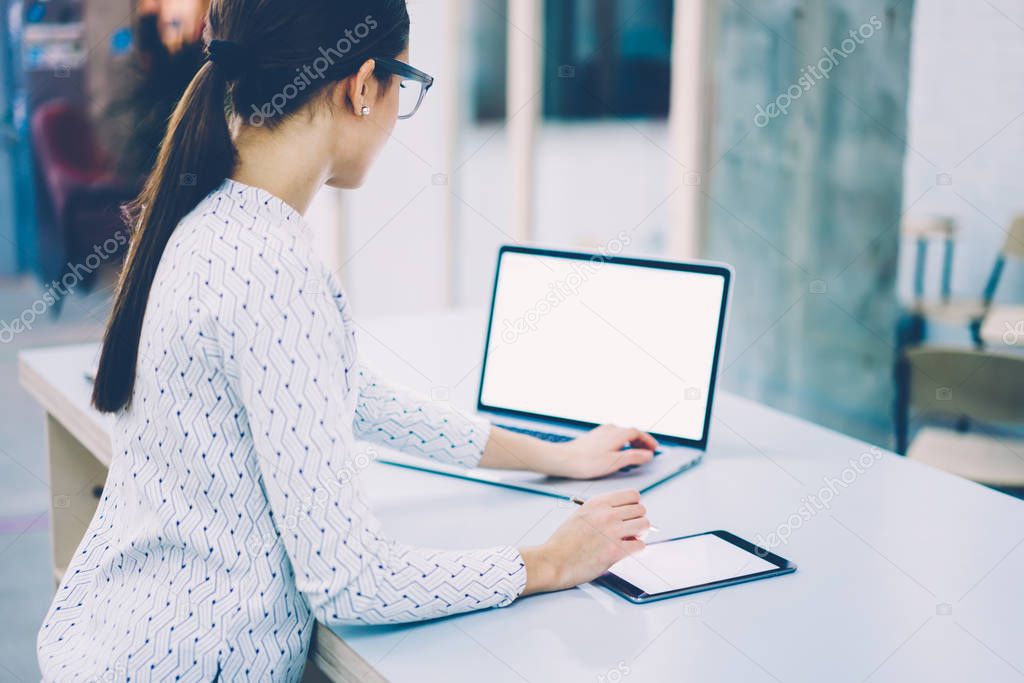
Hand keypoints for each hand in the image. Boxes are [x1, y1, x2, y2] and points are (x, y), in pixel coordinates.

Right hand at [520, 489, 648, 594]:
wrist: (553, 561)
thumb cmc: (564, 541)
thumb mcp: (581, 514)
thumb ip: (602, 511)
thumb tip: (624, 513)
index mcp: (597, 503)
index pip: (632, 495)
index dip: (634, 505)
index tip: (630, 514)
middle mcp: (606, 514)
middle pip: (641, 509)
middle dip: (638, 519)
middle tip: (631, 529)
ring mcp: (612, 532)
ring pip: (644, 525)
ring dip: (640, 533)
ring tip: (630, 539)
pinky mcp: (615, 551)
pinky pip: (640, 545)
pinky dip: (636, 548)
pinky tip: (626, 550)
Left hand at [546, 424, 657, 479]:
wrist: (564, 459)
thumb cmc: (587, 462)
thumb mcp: (615, 462)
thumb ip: (634, 457)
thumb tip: (648, 454)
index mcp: (617, 433)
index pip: (638, 433)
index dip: (648, 440)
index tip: (654, 448)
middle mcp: (609, 430)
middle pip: (630, 432)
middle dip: (640, 441)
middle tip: (647, 451)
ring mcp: (600, 432)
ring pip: (620, 434)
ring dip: (630, 442)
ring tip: (634, 452)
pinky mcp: (593, 438)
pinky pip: (612, 437)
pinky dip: (620, 443)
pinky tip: (616, 452)